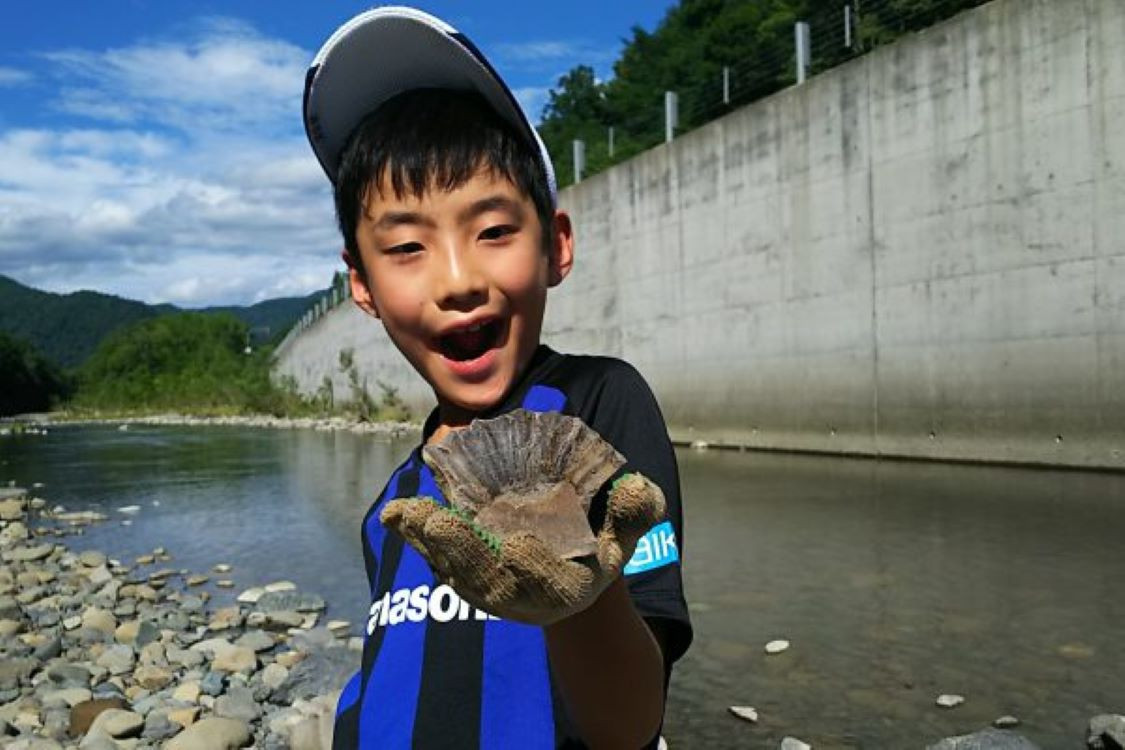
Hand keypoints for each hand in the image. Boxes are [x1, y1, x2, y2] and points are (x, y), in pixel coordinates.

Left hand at [380, 473, 664, 624]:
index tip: (519, 545)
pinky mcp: (460, 571)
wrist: (567, 572)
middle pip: (489, 581)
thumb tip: (638, 487)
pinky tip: (396, 514)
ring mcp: (486, 586)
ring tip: (410, 515)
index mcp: (567, 588)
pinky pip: (434, 555)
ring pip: (455, 569)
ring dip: (431, 543)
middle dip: (466, 554)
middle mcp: (521, 595)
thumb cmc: (598, 543)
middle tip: (443, 525)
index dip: (534, 568)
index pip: (549, 583)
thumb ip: (634, 511)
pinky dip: (414, 535)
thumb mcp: (624, 532)